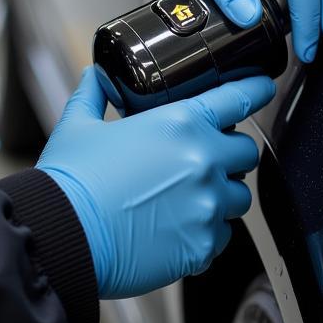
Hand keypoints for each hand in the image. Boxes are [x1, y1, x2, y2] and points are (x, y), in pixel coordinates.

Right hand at [37, 68, 274, 298]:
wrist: (60, 238)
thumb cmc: (70, 184)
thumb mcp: (78, 126)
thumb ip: (94, 95)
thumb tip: (95, 77)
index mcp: (181, 124)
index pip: (238, 99)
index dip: (254, 91)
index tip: (262, 89)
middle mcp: (203, 162)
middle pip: (246, 152)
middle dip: (231, 154)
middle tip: (205, 160)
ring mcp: (206, 206)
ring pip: (238, 197)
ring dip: (221, 195)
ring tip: (188, 199)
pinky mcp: (201, 246)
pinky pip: (221, 236)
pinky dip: (206, 233)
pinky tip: (177, 229)